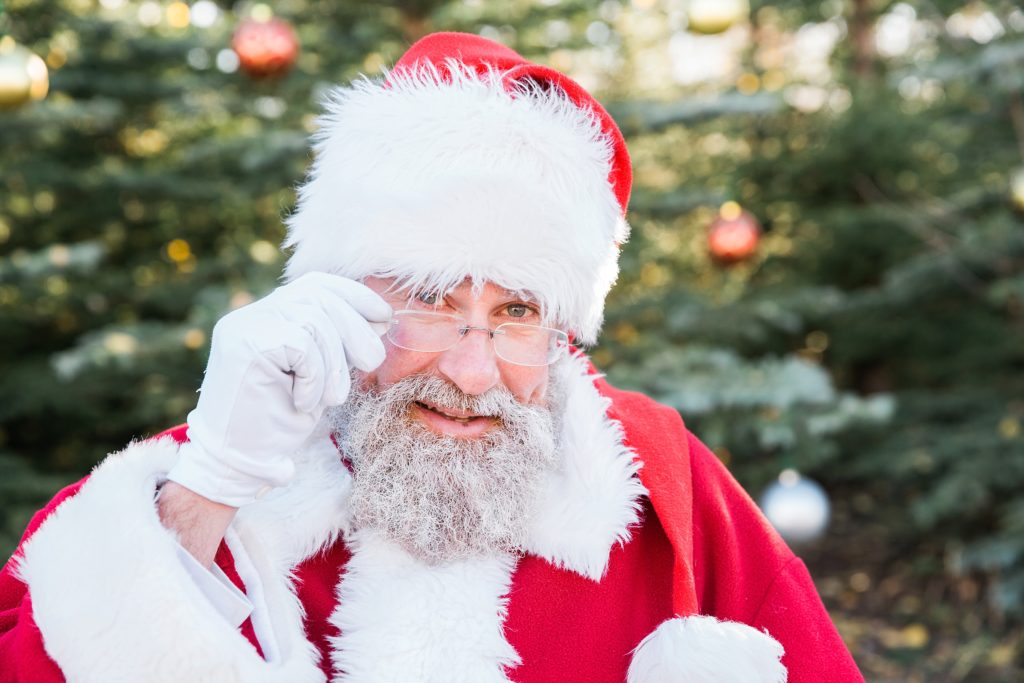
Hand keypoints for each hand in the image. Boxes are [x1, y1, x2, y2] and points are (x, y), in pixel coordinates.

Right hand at [166, 273, 390, 506]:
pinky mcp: (243, 343)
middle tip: (371, 363)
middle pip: (319, 296)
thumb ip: (338, 345)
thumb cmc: (278, 421)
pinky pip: (301, 345)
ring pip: (314, 320)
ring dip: (334, 364)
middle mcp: (253, 314)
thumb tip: (379, 319)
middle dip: (355, 328)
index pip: (317, 285)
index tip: (383, 317)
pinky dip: (314, 376)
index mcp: (270, 315)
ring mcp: (244, 325)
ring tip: (331, 398)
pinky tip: (303, 402)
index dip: (355, 295)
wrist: (236, 461)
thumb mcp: (319, 376)